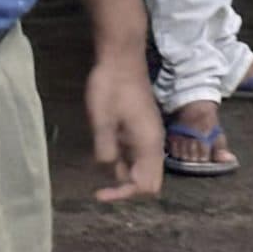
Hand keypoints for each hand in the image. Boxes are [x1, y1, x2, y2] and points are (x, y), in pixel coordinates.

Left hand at [83, 58, 164, 203]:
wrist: (120, 57)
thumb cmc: (111, 87)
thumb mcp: (102, 119)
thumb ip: (106, 148)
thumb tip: (107, 168)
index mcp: (149, 143)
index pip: (146, 185)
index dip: (125, 194)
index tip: (100, 193)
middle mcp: (153, 143)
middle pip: (149, 180)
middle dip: (127, 189)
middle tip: (100, 188)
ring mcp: (148, 135)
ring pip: (142, 168)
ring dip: (123, 175)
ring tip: (99, 172)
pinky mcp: (140, 128)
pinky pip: (136, 154)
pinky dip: (122, 162)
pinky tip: (104, 153)